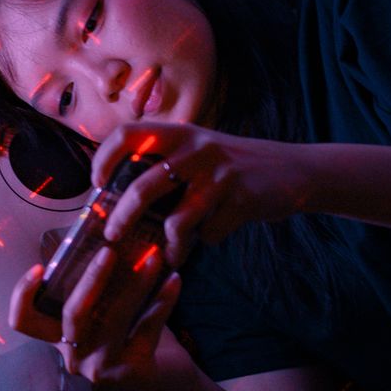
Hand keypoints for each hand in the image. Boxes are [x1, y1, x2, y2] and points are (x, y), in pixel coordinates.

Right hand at [8, 247, 189, 390]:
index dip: (23, 295)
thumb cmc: (132, 332)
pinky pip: (146, 328)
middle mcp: (74, 356)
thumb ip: (95, 285)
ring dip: (136, 283)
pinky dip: (162, 302)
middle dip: (91, 278)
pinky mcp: (130, 372)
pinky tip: (175, 280)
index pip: (23, 322)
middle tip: (111, 250)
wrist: (166, 375)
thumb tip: (99, 235)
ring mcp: (100, 368)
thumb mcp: (107, 309)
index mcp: (60, 337)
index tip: (39, 267)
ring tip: (154, 256)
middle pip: (72, 314)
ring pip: (113, 318)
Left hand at [90, 121, 316, 267]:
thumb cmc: (233, 167)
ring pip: (176, 220)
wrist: (294, 171)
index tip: (97, 183)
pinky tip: (214, 234)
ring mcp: (219, 175)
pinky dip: (207, 240)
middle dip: (123, 217)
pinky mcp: (240, 201)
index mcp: (181, 133)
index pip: (128, 133)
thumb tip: (120, 200)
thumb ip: (166, 164)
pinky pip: (209, 233)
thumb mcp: (199, 151)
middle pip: (143, 186)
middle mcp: (197, 149)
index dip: (104, 157)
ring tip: (169, 256)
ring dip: (169, 245)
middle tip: (113, 236)